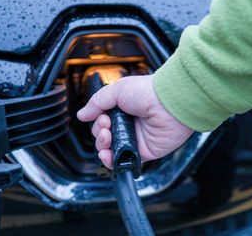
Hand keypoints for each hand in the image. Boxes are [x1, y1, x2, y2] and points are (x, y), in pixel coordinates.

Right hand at [77, 74, 193, 168]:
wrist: (169, 103)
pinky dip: (112, 161)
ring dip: (102, 147)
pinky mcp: (144, 152)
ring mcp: (136, 139)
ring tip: (106, 138)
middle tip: (106, 126)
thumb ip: (97, 103)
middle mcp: (129, 124)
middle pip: (104, 136)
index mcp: (123, 109)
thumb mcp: (117, 90)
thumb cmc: (148, 92)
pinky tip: (107, 155)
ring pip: (111, 150)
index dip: (98, 122)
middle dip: (99, 133)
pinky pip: (124, 161)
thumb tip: (82, 114)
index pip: (102, 121)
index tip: (102, 117)